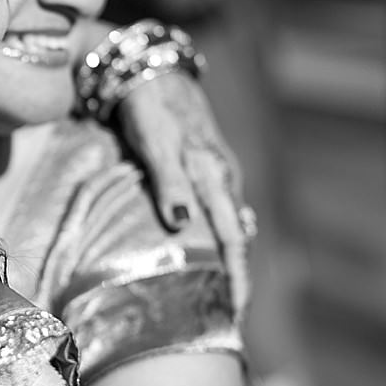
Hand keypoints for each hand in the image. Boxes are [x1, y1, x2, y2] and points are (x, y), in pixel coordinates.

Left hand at [115, 71, 253, 311]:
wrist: (151, 69)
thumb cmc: (148, 108)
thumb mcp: (154, 143)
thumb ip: (168, 181)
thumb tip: (181, 224)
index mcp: (212, 176)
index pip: (229, 237)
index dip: (234, 274)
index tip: (236, 309)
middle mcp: (221, 177)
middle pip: (235, 237)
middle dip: (236, 276)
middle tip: (232, 315)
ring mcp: (217, 171)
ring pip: (228, 222)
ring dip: (228, 257)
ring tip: (222, 293)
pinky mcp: (208, 166)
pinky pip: (219, 207)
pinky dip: (219, 233)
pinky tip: (212, 248)